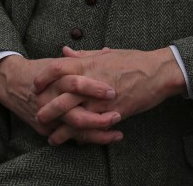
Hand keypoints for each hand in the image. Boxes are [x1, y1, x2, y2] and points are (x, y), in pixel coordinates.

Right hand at [0, 55, 120, 139]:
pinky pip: (67, 137)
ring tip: (117, 134)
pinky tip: (103, 139)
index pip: (75, 84)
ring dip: (97, 134)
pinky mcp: (44, 129)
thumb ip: (83, 59)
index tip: (113, 92)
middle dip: (98, 118)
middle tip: (118, 116)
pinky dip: (85, 139)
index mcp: (55, 79)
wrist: (10, 82)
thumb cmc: (40, 69)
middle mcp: (50, 99)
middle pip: (75, 113)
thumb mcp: (60, 62)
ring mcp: (47, 117)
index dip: (95, 89)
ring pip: (73, 131)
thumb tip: (107, 52)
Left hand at [34, 46, 185, 144]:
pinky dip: (82, 136)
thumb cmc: (133, 60)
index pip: (57, 68)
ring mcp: (101, 100)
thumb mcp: (106, 54)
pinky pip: (93, 128)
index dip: (43, 77)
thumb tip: (64, 50)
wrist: (157, 72)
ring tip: (52, 136)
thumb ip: (83, 55)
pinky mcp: (113, 114)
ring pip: (74, 118)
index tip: (35, 85)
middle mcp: (91, 82)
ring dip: (61, 129)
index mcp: (89, 64)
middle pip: (61, 97)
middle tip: (37, 115)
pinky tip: (75, 141)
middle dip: (46, 109)